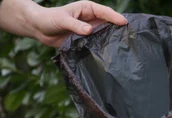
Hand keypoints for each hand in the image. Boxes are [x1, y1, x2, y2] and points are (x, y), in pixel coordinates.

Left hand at [0, 0, 127, 47]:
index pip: (105, 12)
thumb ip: (76, 26)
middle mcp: (91, 19)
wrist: (40, 29)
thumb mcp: (62, 20)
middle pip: (109, 23)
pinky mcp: (86, 40)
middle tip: (131, 36)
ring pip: (105, 34)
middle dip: (119, 28)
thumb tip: (90, 31)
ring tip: (125, 47)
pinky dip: (104, 48)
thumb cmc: (50, 19)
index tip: (125, 24)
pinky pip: (98, 43)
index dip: (115, 17)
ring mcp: (90, 30)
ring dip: (113, 39)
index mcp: (87, 9)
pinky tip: (111, 54)